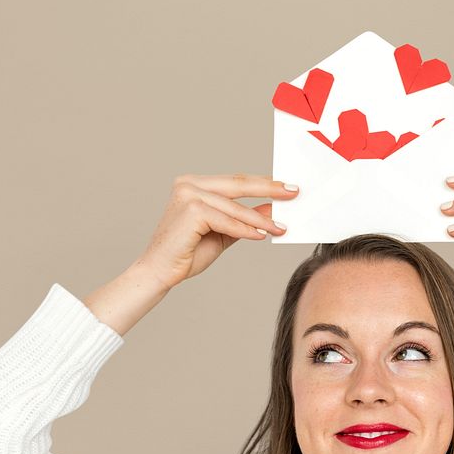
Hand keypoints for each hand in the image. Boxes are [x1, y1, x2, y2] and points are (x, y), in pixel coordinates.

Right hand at [138, 173, 297, 290]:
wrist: (159, 272)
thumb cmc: (187, 253)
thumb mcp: (224, 231)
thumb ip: (245, 218)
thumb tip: (272, 208)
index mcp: (194, 184)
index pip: (236, 181)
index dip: (264, 184)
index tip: (287, 187)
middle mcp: (189, 184)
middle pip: (238, 185)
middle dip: (270, 189)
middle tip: (294, 193)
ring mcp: (188, 194)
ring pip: (235, 207)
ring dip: (261, 219)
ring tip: (281, 227)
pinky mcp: (190, 210)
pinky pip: (227, 221)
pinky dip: (245, 230)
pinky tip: (262, 235)